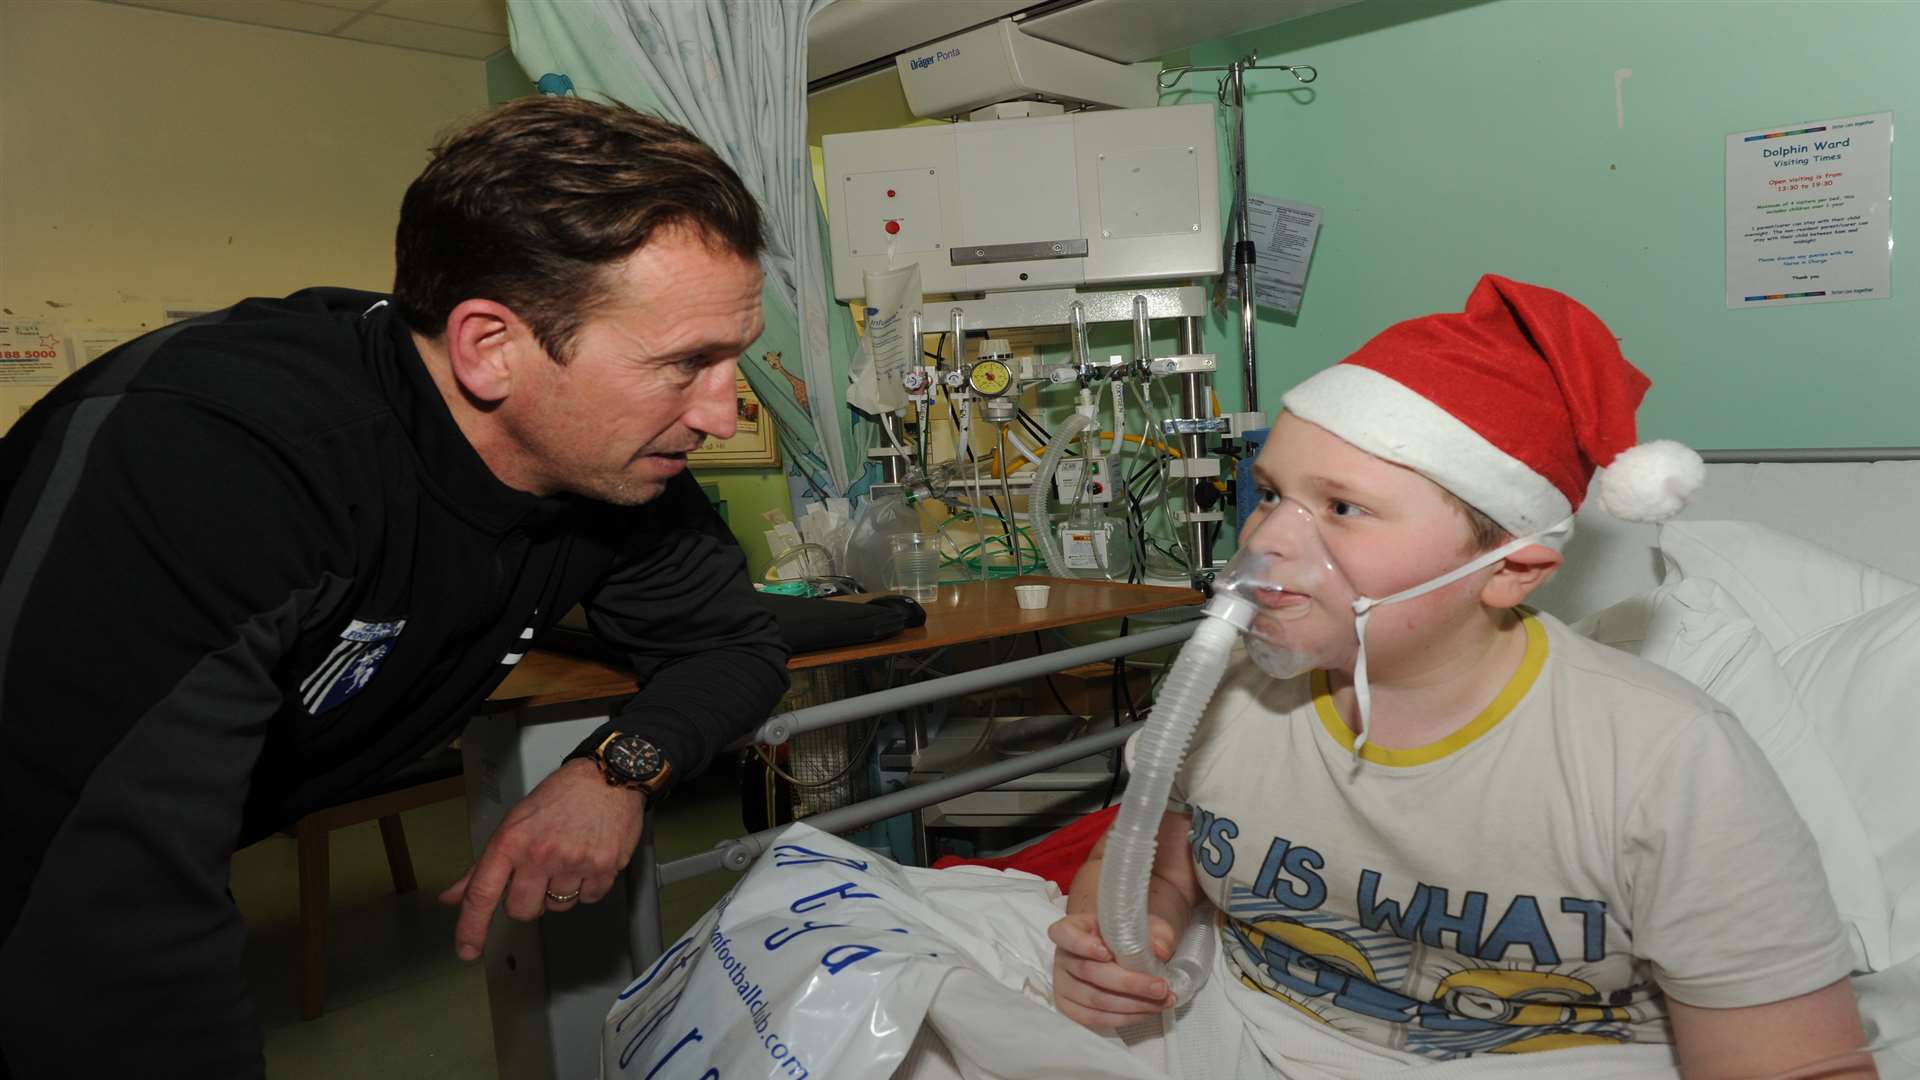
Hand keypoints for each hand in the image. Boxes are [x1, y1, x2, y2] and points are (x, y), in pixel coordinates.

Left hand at [439, 758, 645, 960]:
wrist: (607, 777)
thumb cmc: (559, 797)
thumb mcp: (514, 824)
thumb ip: (483, 867)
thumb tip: (453, 897)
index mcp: (511, 842)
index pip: (482, 894)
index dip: (471, 927)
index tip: (467, 950)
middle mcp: (540, 854)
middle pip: (522, 910)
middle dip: (528, 902)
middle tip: (538, 877)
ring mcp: (573, 862)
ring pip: (558, 907)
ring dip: (561, 891)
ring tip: (569, 858)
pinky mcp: (603, 868)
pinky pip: (589, 899)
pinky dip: (588, 886)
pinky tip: (588, 860)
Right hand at [1047, 911, 1177, 1031]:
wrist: (1120, 954)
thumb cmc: (1127, 936)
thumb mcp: (1144, 926)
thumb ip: (1155, 933)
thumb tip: (1160, 950)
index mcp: (1071, 929)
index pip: (1065, 935)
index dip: (1083, 945)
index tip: (1107, 953)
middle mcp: (1062, 957)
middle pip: (1088, 972)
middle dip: (1129, 983)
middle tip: (1160, 987)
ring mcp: (1063, 986)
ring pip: (1095, 1000)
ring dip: (1133, 1005)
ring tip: (1162, 1002)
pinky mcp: (1071, 1009)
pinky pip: (1096, 1019)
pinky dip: (1125, 1018)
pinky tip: (1146, 1012)